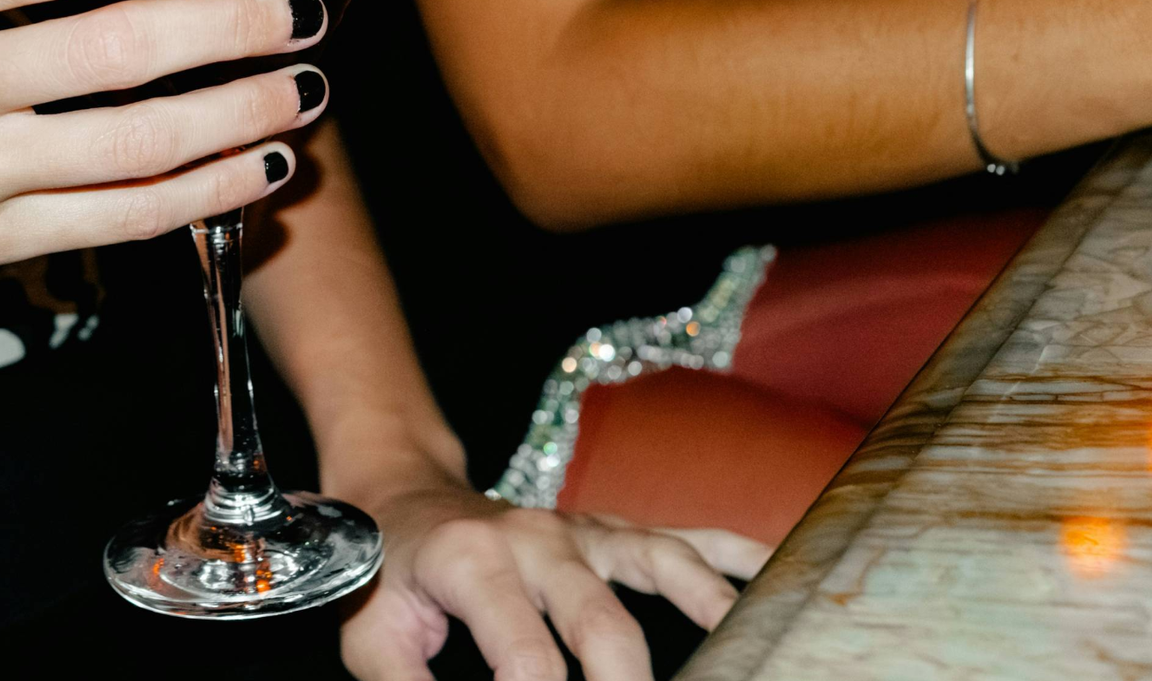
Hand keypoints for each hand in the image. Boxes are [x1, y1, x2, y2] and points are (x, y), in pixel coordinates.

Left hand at [339, 472, 770, 680]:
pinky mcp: (608, 530)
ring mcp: (581, 530)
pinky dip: (736, 552)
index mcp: (474, 566)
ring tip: (746, 651)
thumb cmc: (384, 574)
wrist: (400, 494)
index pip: (525, 657)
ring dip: (708, 611)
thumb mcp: (372, 637)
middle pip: (603, 624)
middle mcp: (537, 539)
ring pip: (660, 564)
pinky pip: (682, 536)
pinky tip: (779, 573)